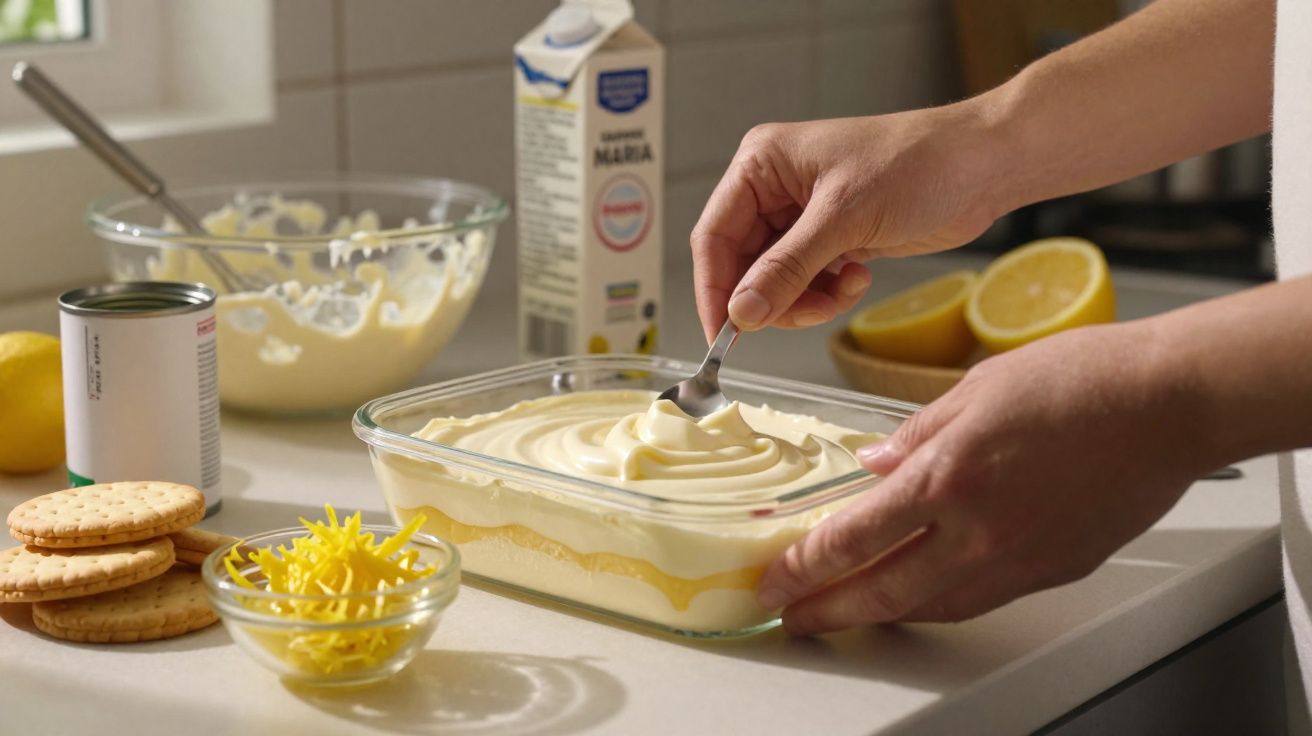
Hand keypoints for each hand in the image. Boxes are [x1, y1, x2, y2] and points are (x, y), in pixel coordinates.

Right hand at [690, 105, 1009, 341]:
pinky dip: (826, 294)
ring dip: (803, 300)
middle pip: (742, 265)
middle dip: (771, 298)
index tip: (723, 337)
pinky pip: (806, 283)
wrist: (982, 166)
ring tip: (842, 291)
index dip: (715, 290)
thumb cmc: (917, 165)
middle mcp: (774, 189)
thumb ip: (786, 269)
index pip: (714, 236)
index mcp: (762, 165)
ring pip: (774, 282)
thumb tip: (741, 313)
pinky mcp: (831, 238)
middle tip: (802, 314)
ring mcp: (802, 216)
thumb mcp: (843, 219)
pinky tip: (858, 278)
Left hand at [754, 322, 1212, 633]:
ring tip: (845, 612)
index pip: (852, 538)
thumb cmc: (1081, 380)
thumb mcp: (975, 388)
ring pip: (929, 607)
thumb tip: (872, 464)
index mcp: (946, 476)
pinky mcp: (1051, 570)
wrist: (1167, 403)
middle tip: (793, 615)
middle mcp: (976, 529)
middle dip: (827, 609)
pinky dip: (935, 605)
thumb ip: (915, 434)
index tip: (776, 577)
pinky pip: (978, 600)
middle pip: (881, 591)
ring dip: (878, 614)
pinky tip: (917, 598)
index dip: (804, 566)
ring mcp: (1016, 558)